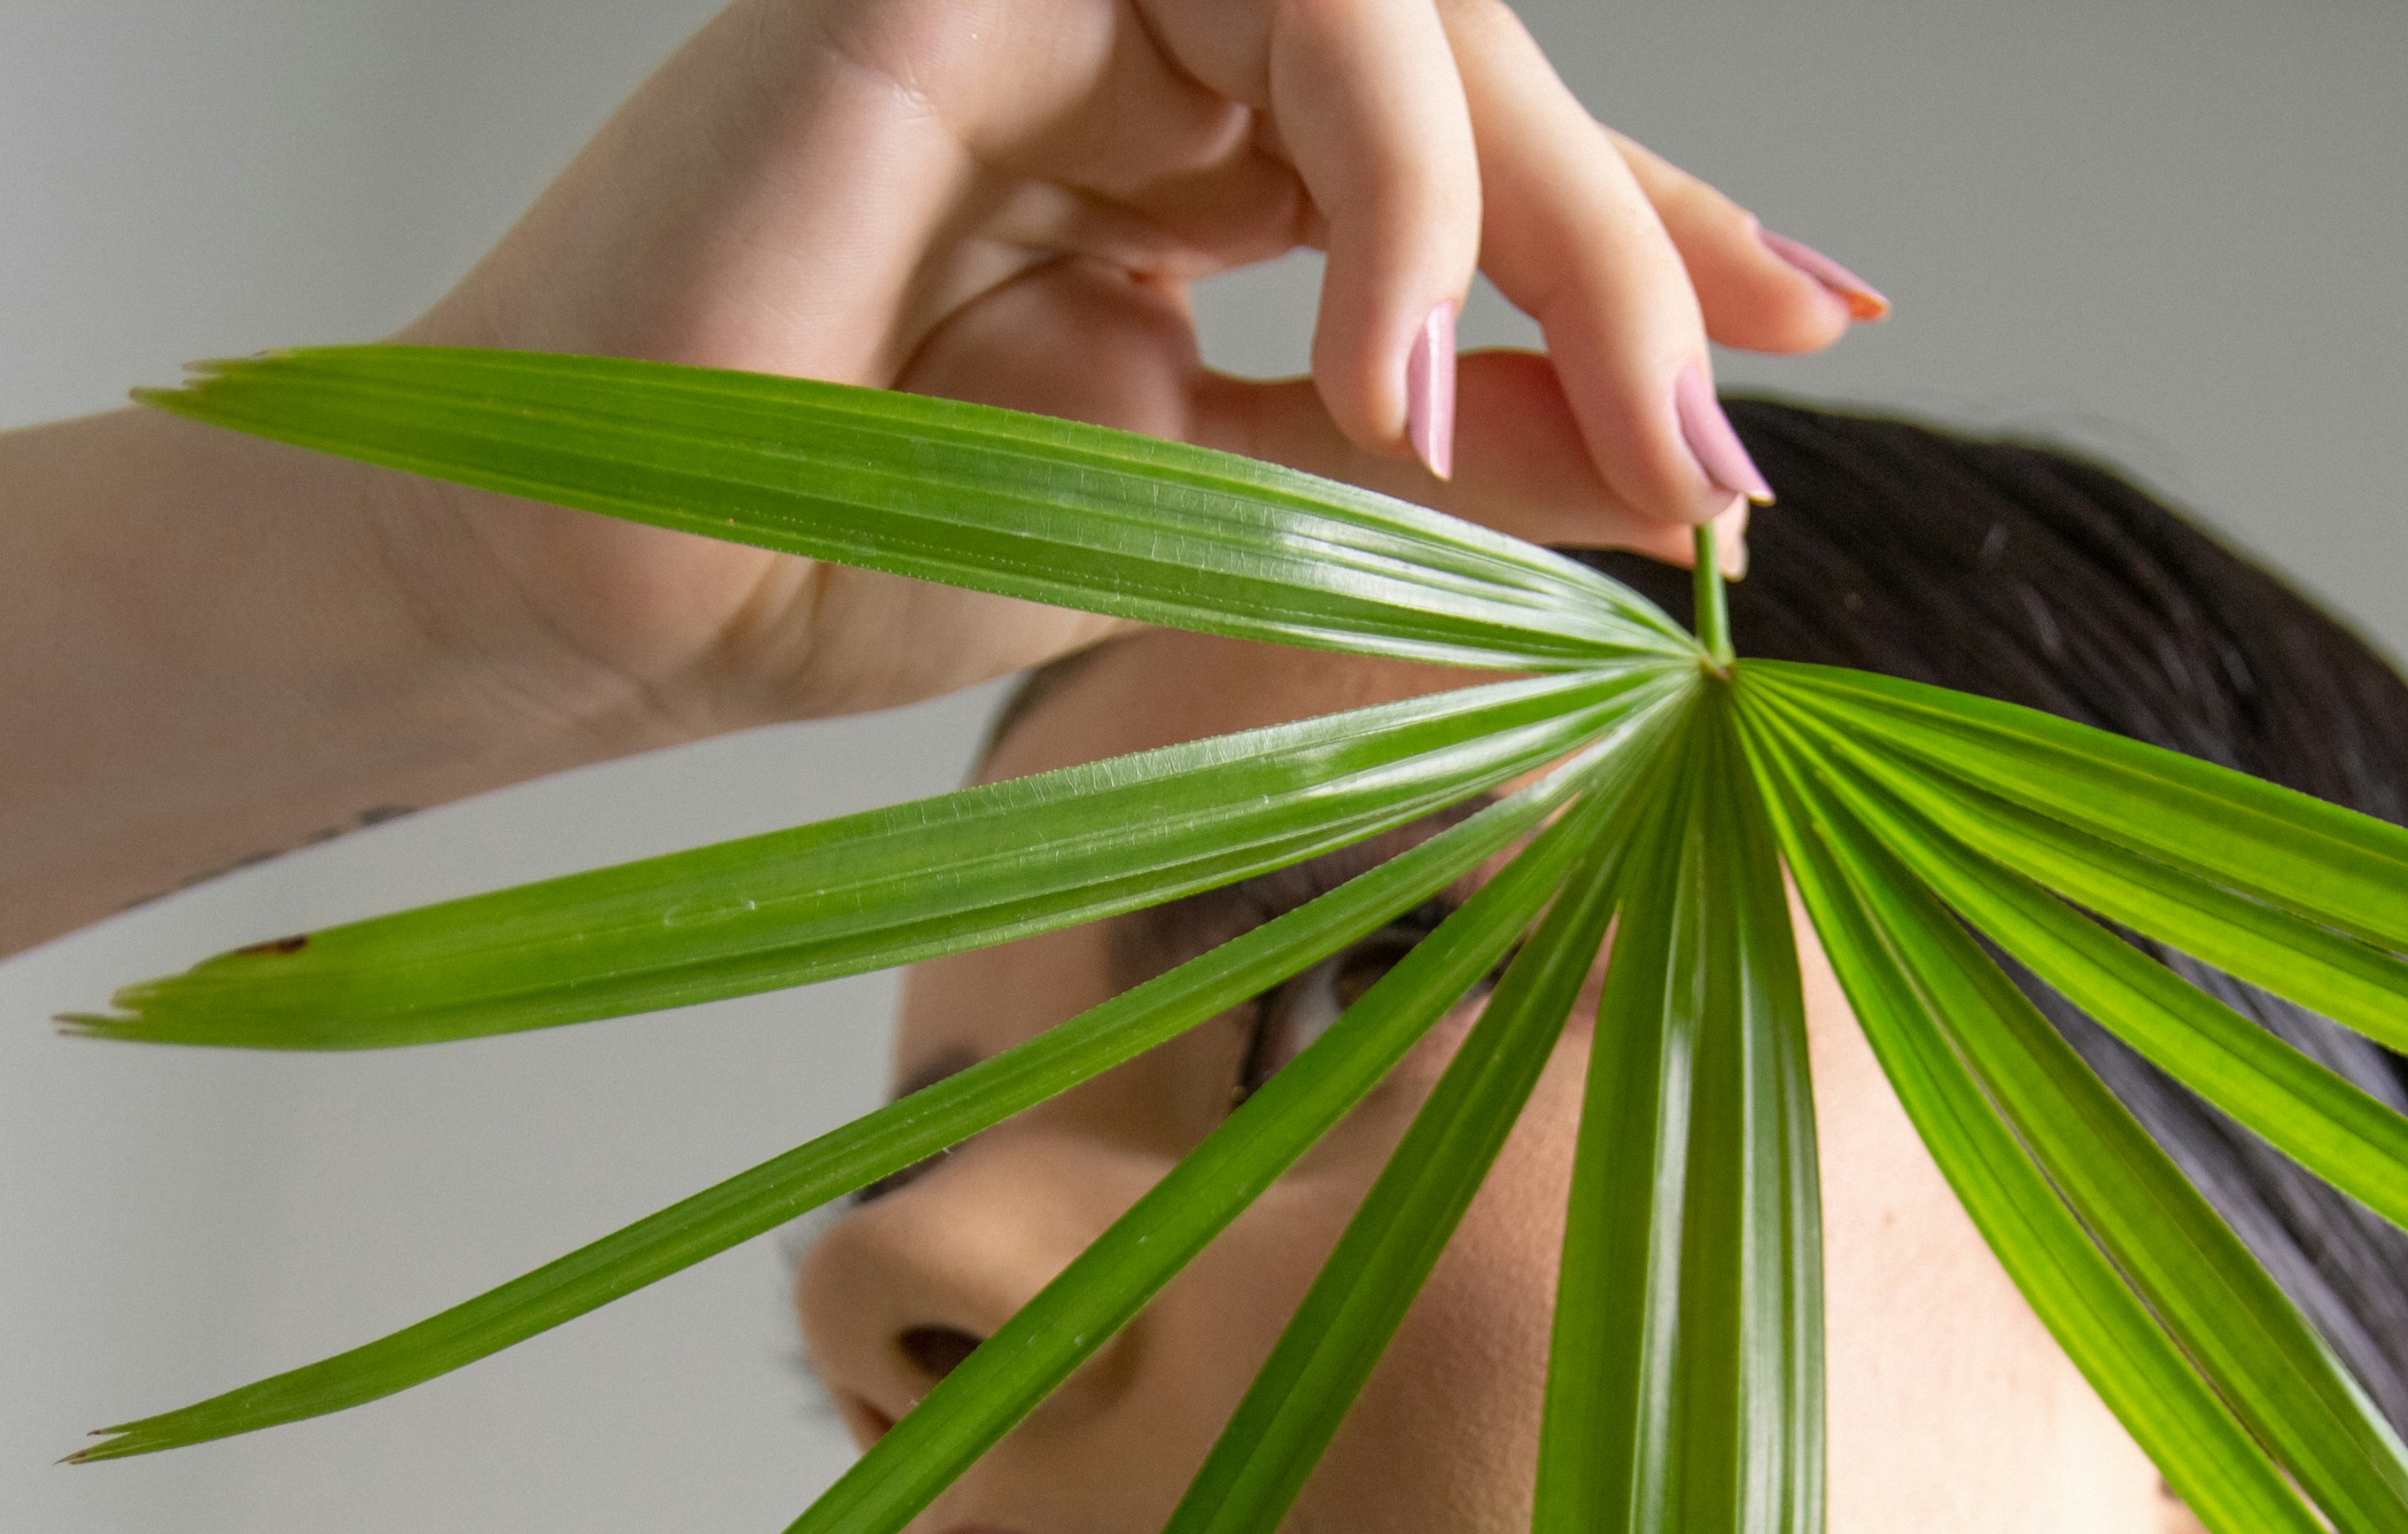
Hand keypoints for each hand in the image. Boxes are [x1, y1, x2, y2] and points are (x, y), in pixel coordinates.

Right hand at [373, 0, 1876, 738]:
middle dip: (1635, 244)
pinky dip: (1383, 171)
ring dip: (1539, 211)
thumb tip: (1683, 460)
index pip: (1464, 159)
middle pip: (1466, 72)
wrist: (601, 599)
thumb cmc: (836, 556)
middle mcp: (1134, 48)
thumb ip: (1444, 460)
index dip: (1647, 229)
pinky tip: (1388, 367)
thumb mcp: (1235, 522)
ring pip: (1401, 7)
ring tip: (1584, 426)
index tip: (1806, 332)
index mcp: (1183, 158)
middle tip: (1726, 438)